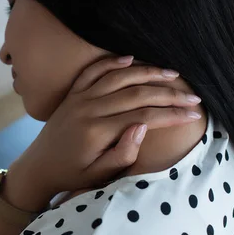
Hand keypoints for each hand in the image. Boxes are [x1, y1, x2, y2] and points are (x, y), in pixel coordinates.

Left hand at [5, 56, 201, 211]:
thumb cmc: (72, 174)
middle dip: (168, 93)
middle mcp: (89, 109)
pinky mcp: (73, 94)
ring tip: (172, 74)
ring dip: (147, 72)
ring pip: (118, 77)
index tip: (194, 114)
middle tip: (193, 96)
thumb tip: (143, 127)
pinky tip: (131, 59)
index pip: (144, 115)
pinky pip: (93, 71)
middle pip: (136, 93)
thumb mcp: (98, 175)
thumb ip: (122, 154)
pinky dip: (112, 63)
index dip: (172, 113)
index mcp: (98, 130)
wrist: (39, 166)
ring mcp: (79, 98)